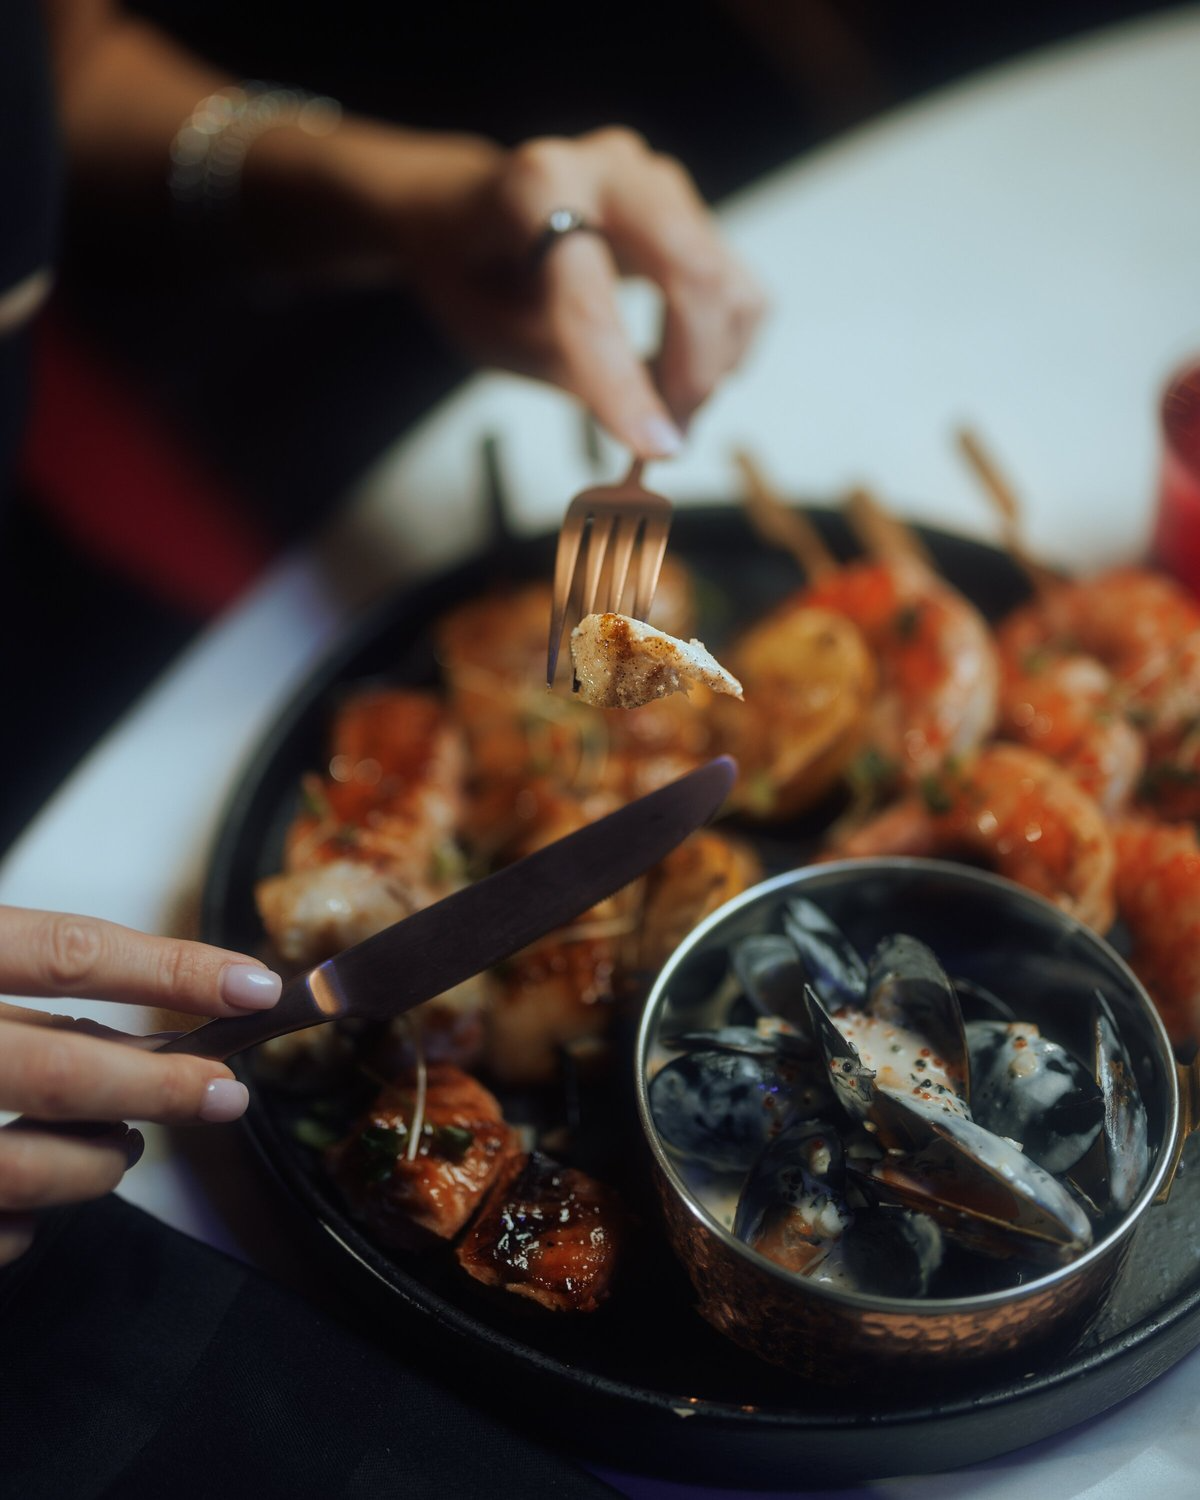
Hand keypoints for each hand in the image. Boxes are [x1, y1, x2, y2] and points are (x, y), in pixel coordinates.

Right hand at [0, 905, 281, 1265]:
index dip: (173, 971)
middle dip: (163, 1089)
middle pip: (64, 1074)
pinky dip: (32, 1221)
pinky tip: (38, 1197)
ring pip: (31, 1165)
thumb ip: (33, 980)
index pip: (72, 955)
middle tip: (224, 1094)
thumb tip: (164, 1017)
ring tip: (120, 1145)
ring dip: (99, 1162)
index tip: (256, 987)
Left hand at [316, 123, 766, 455]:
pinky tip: (675, 372)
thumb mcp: (495, 336)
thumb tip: (654, 433)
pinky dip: (722, 347)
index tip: (654, 450)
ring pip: (729, 285)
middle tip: (668, 437)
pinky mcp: (689, 212)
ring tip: (663, 409)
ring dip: (712, 367)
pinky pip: (737, 288)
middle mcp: (609, 170)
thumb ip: (573, 374)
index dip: (624, 383)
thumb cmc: (474, 272)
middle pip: (695, 271)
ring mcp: (658, 185)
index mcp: (537, 190)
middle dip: (695, 371)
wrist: (469, 213)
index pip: (592, 300)